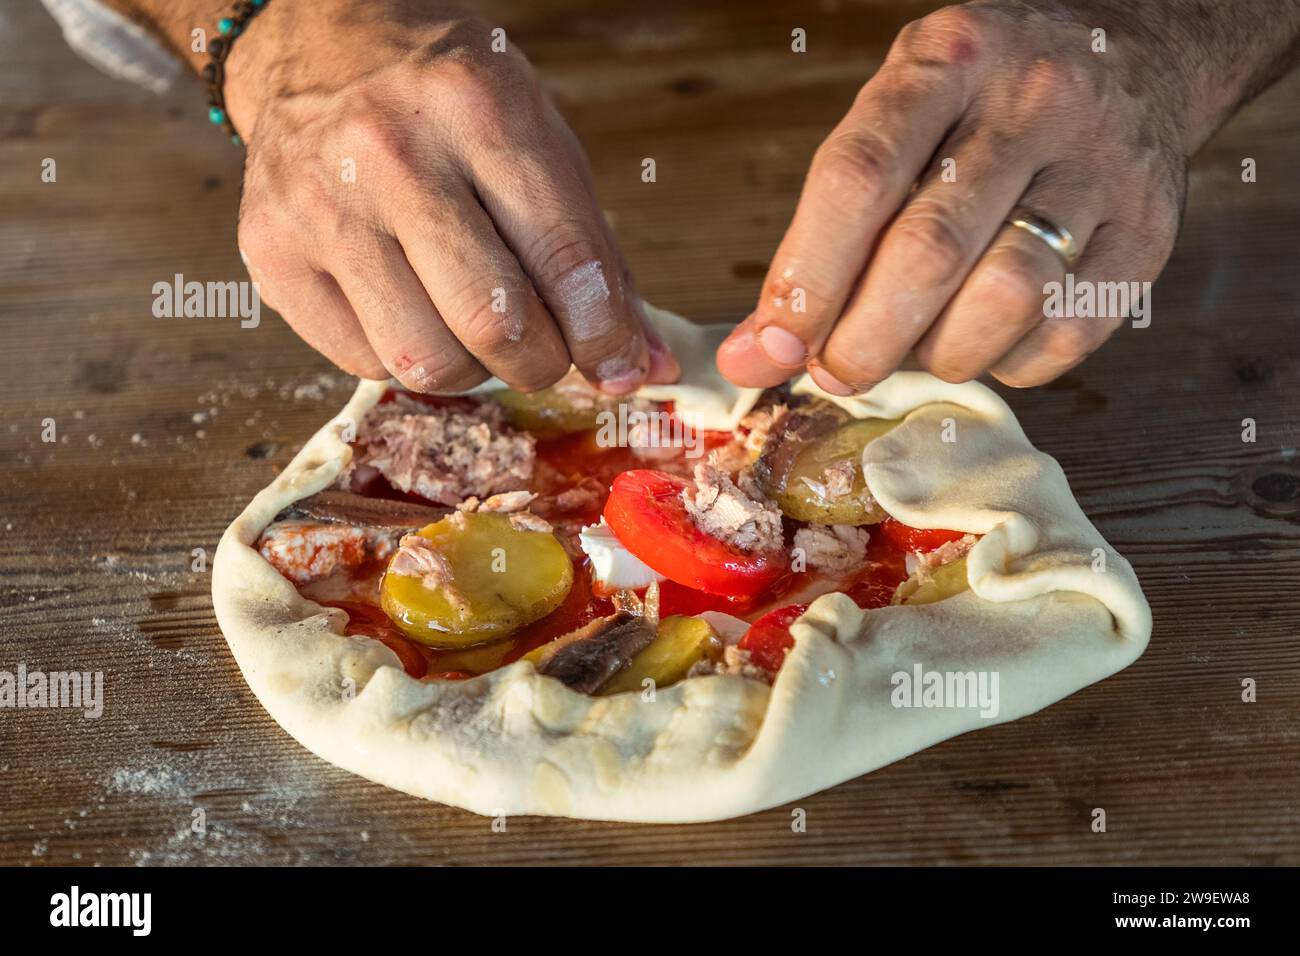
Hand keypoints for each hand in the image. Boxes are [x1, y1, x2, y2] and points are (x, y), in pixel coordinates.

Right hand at [224, 0, 678, 393]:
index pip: (563, 258)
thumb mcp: (539, 141)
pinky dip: (406, 357)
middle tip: (548, 353)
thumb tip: (642, 366)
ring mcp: (320, 205)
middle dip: (542, 364)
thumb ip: (594, 256)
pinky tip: (412, 310)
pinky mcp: (269, 250)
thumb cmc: (447, 97)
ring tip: (475, 328)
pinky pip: (363, 361)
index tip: (621, 369)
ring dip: (473, 370)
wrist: (317, 42)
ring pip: (424, 361)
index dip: (604, 336)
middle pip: (493, 325)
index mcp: (479, 107)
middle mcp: (392, 153)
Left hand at [717, 1, 1195, 391]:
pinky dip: (1008, 363)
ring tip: (917, 349)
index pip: (858, 178)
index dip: (807, 278)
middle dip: (864, 340)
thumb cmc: (981, 106)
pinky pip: (1065, 334)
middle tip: (835, 372)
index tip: (772, 346)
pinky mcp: (1149, 233)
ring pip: (1006, 298)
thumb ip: (821, 228)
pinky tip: (986, 340)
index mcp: (946, 61)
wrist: (1135, 55)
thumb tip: (754, 354)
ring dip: (939, 354)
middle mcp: (1032, 102)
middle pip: (929, 251)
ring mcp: (1102, 167)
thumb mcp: (894, 119)